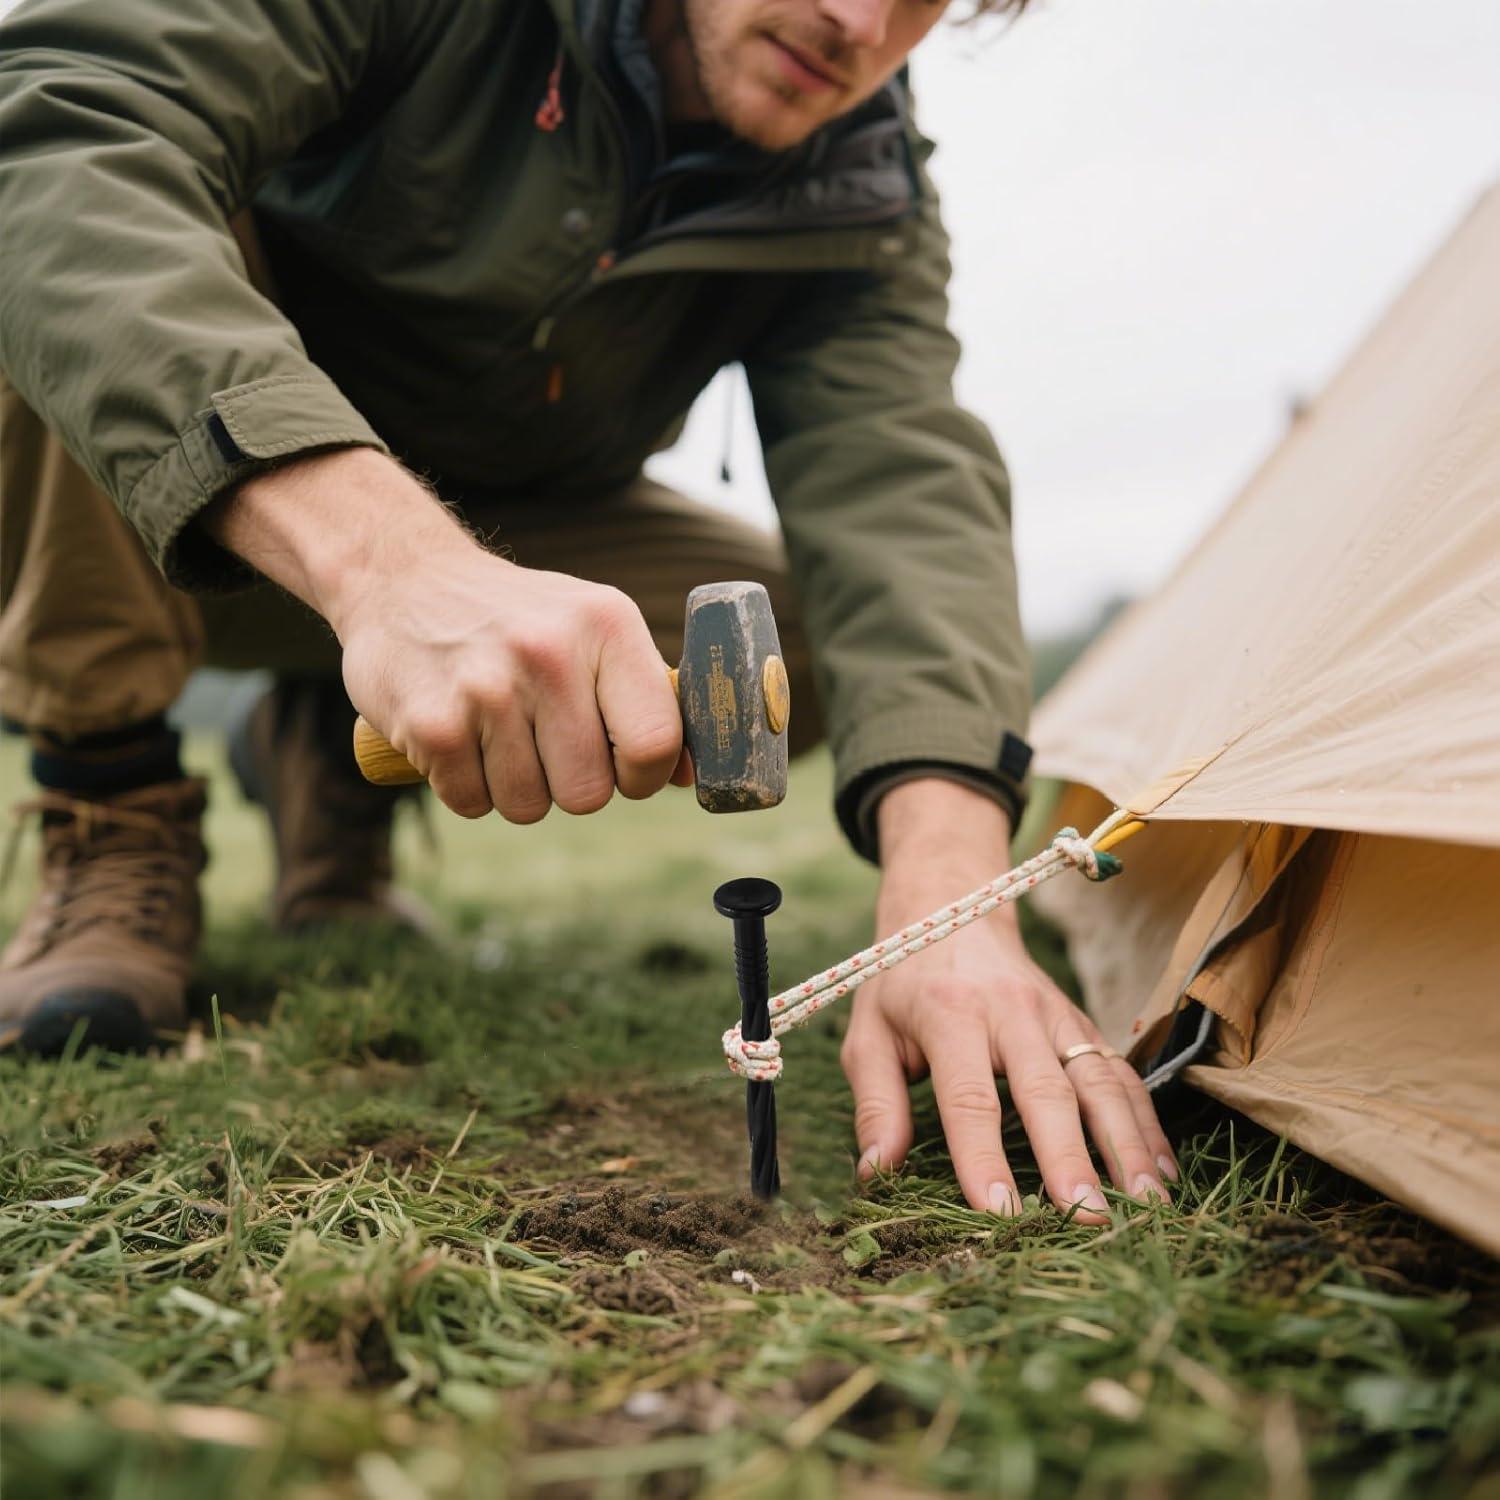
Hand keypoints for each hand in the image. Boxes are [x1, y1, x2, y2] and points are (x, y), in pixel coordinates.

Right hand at [207, 449, 689, 820]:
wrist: (404, 580)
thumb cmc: (520, 619)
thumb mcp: (594, 629)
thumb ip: (646, 697)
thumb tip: (691, 774)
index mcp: (606, 624)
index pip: (655, 742)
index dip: (643, 775)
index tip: (623, 766)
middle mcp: (549, 653)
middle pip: (589, 794)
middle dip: (571, 784)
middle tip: (546, 741)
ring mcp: (486, 690)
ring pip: (528, 806)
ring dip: (516, 787)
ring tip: (499, 731)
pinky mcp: (432, 725)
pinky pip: (472, 803)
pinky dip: (467, 786)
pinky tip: (461, 736)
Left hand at [839, 779, 1177, 1222]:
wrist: (951, 911)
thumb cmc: (901, 986)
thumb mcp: (868, 1034)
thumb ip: (875, 1103)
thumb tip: (876, 1172)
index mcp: (949, 1014)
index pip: (969, 1095)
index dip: (983, 1155)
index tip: (999, 1211)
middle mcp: (1011, 1011)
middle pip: (1047, 1090)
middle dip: (1071, 1157)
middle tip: (1088, 1217)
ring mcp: (1056, 1015)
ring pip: (1099, 1081)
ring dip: (1126, 1144)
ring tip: (1146, 1205)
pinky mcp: (1083, 1022)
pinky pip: (1121, 1074)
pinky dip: (1146, 1122)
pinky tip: (1161, 1171)